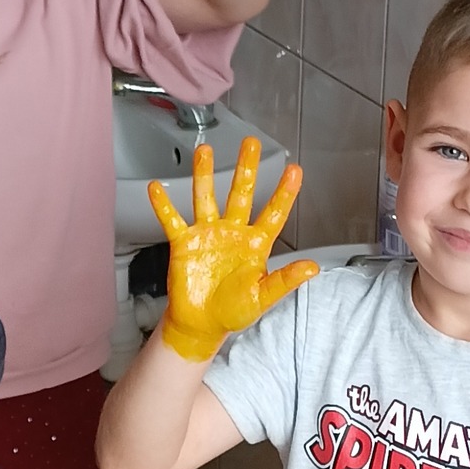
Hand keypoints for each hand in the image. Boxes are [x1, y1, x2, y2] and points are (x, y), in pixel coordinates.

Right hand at [151, 138, 315, 361]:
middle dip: (246, 168)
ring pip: (206, 197)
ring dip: (204, 174)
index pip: (273, 213)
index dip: (284, 193)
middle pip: (240, 193)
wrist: (201, 325)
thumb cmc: (234, 311)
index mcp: (255, 244)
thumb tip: (313, 268)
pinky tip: (157, 187)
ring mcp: (207, 235)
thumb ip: (285, 280)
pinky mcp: (183, 243)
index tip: (295, 170)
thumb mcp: (263, 298)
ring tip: (204, 151)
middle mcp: (232, 232)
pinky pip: (172, 220)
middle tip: (250, 143)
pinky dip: (163, 205)